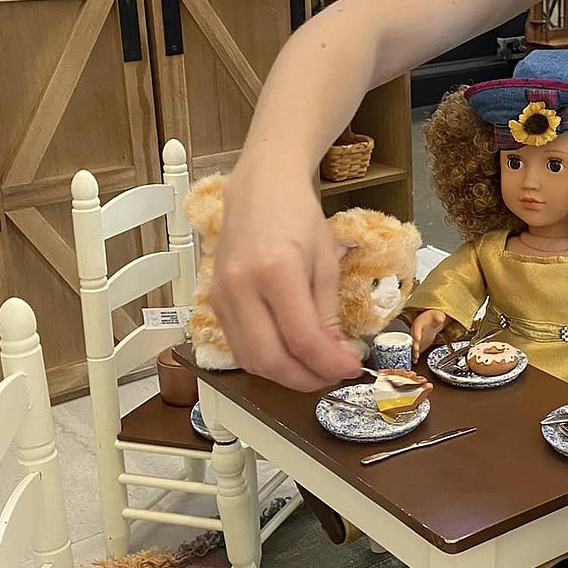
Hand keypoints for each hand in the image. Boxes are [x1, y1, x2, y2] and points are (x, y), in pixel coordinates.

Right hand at [211, 163, 362, 391]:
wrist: (260, 189)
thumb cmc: (299, 217)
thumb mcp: (326, 263)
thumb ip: (327, 314)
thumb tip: (337, 356)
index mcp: (276, 272)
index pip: (302, 339)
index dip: (329, 364)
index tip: (352, 368)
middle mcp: (241, 287)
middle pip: (270, 360)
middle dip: (307, 379)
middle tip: (334, 376)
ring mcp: (222, 296)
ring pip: (250, 360)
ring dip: (285, 376)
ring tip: (315, 369)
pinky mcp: (214, 301)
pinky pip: (239, 346)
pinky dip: (266, 360)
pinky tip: (290, 356)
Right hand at [410, 309, 447, 356]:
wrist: (434, 322)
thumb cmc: (433, 317)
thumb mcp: (437, 315)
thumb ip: (438, 317)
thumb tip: (441, 318)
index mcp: (418, 323)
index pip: (417, 328)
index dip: (417, 333)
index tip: (418, 338)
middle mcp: (415, 331)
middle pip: (413, 338)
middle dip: (414, 344)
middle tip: (416, 349)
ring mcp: (417, 338)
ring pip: (413, 345)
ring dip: (413, 351)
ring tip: (415, 356)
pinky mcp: (419, 344)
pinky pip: (416, 350)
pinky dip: (415, 355)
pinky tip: (415, 360)